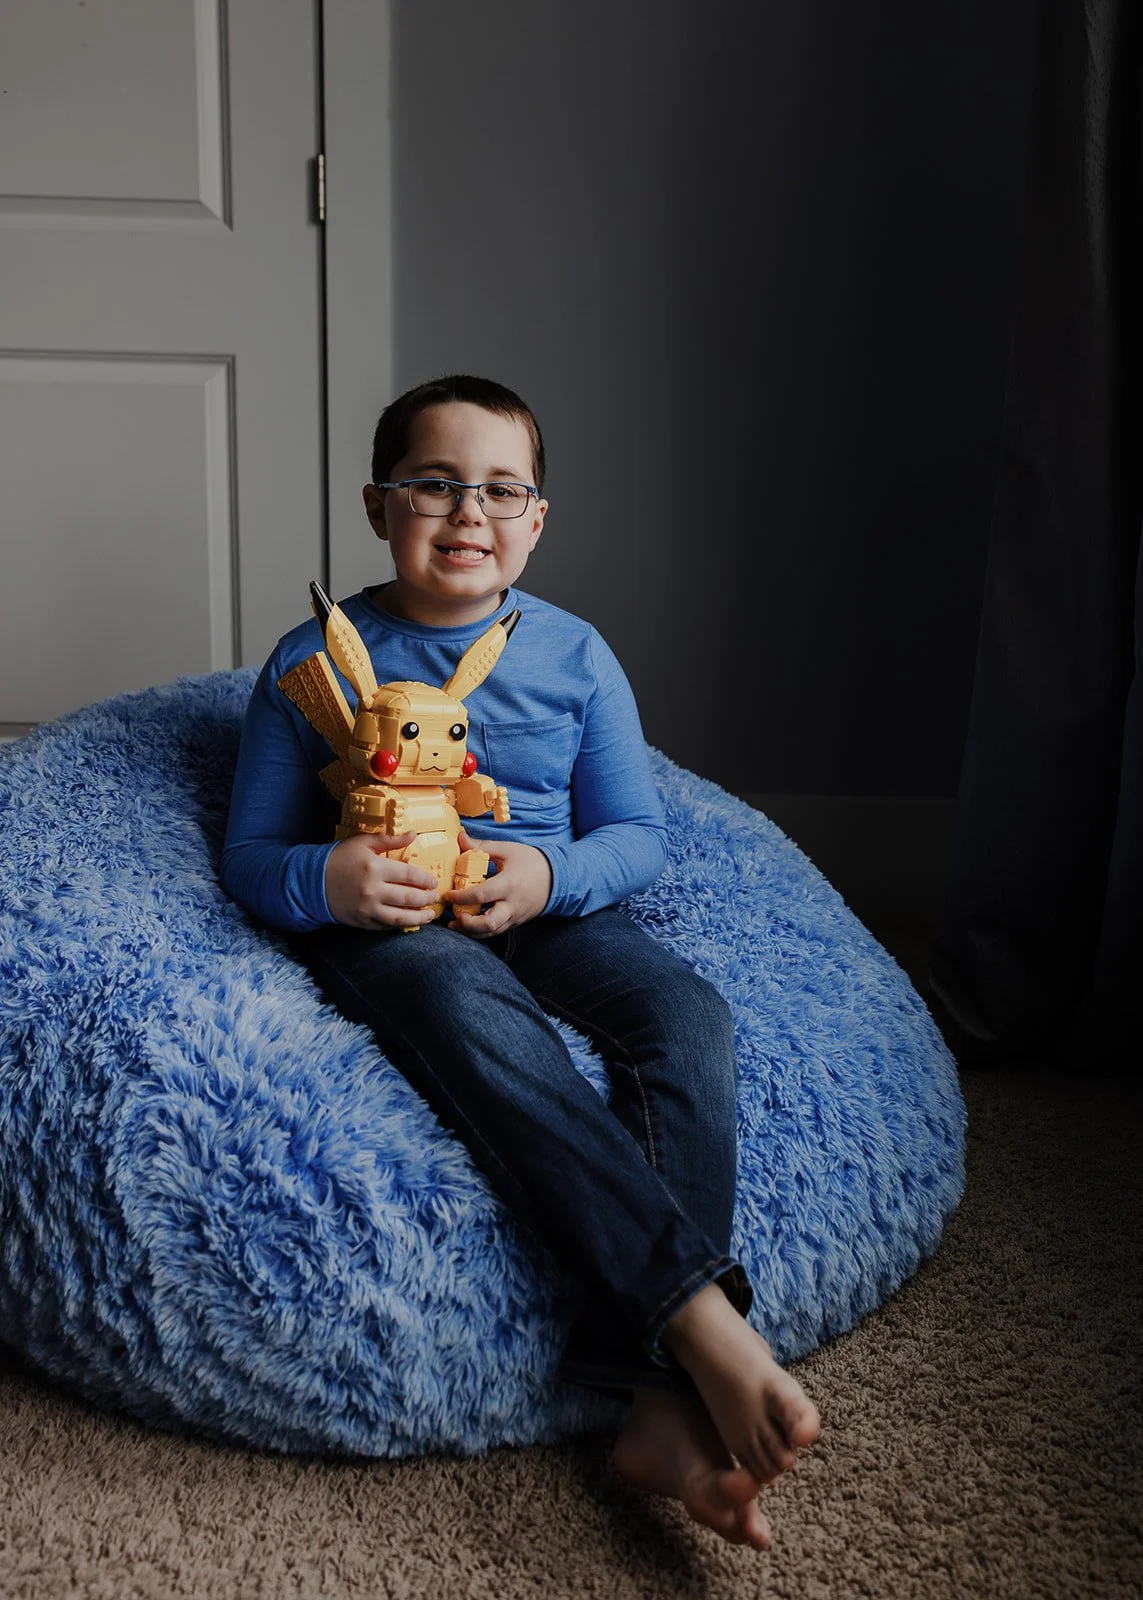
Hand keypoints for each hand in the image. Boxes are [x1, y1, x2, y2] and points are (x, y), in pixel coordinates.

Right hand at [323, 831, 439, 928]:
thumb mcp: (362, 843)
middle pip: (408, 898)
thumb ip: (389, 839)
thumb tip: (413, 835)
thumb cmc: (339, 859)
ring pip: (400, 917)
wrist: (312, 881)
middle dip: (426, 899)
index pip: (409, 876)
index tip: (433, 882)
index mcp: (375, 868)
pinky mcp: (362, 921)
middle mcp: (373, 890)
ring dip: (419, 917)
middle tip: (435, 898)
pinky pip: (385, 926)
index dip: (425, 880)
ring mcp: (367, 908)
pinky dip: (400, 925)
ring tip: (429, 915)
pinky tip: (409, 921)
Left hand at [445, 828, 551, 938]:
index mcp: (509, 884)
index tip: (448, 894)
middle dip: (467, 924)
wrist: (557, 877)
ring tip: (454, 923)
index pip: (481, 895)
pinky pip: (497, 931)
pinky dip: (481, 932)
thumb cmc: (531, 862)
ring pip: (491, 932)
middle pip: (488, 924)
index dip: (461, 897)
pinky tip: (468, 926)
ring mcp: (515, 915)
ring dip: (471, 931)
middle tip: (453, 914)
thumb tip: (460, 838)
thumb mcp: (507, 850)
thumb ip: (482, 847)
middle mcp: (512, 904)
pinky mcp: (516, 921)